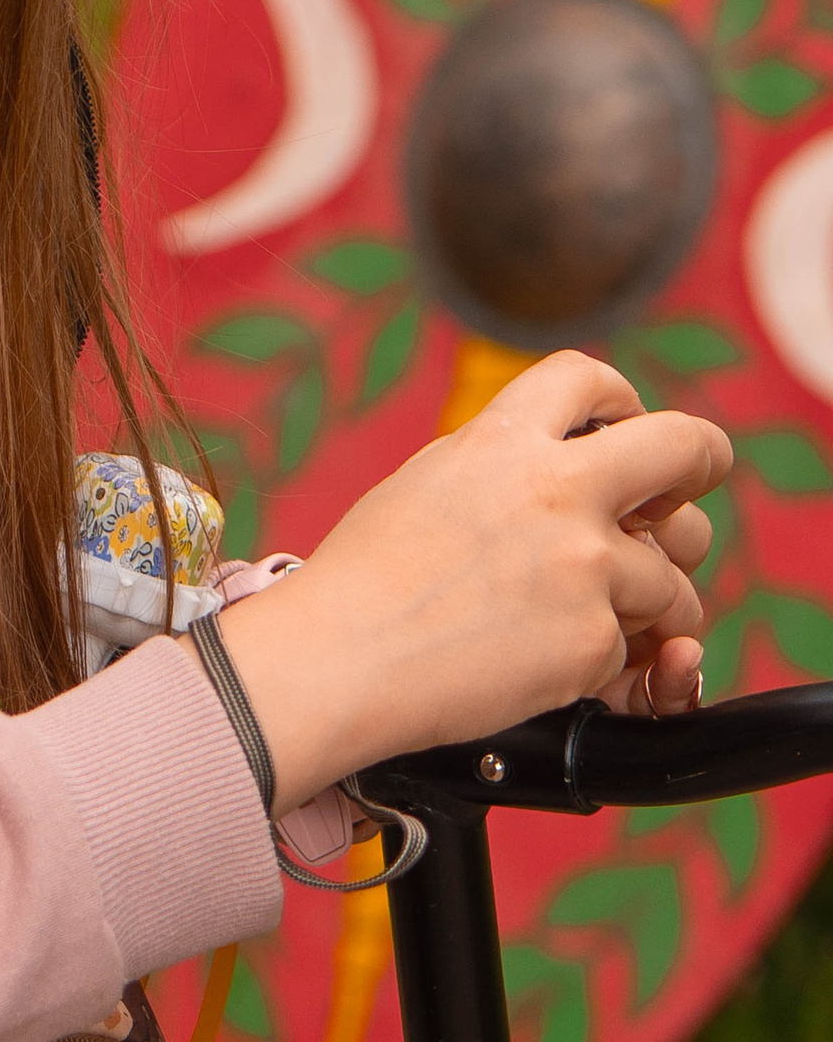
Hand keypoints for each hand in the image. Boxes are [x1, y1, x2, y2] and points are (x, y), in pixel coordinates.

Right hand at [213, 352, 730, 808]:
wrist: (340, 657)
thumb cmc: (364, 581)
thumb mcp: (428, 484)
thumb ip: (503, 468)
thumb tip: (566, 470)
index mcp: (501, 441)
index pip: (590, 377)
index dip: (622, 402)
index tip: (623, 431)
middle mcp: (557, 491)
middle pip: (684, 446)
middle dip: (701, 464)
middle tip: (679, 498)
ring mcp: (584, 565)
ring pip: (674, 574)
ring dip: (655, 599)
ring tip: (608, 615)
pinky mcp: (592, 639)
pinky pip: (631, 649)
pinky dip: (601, 664)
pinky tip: (547, 664)